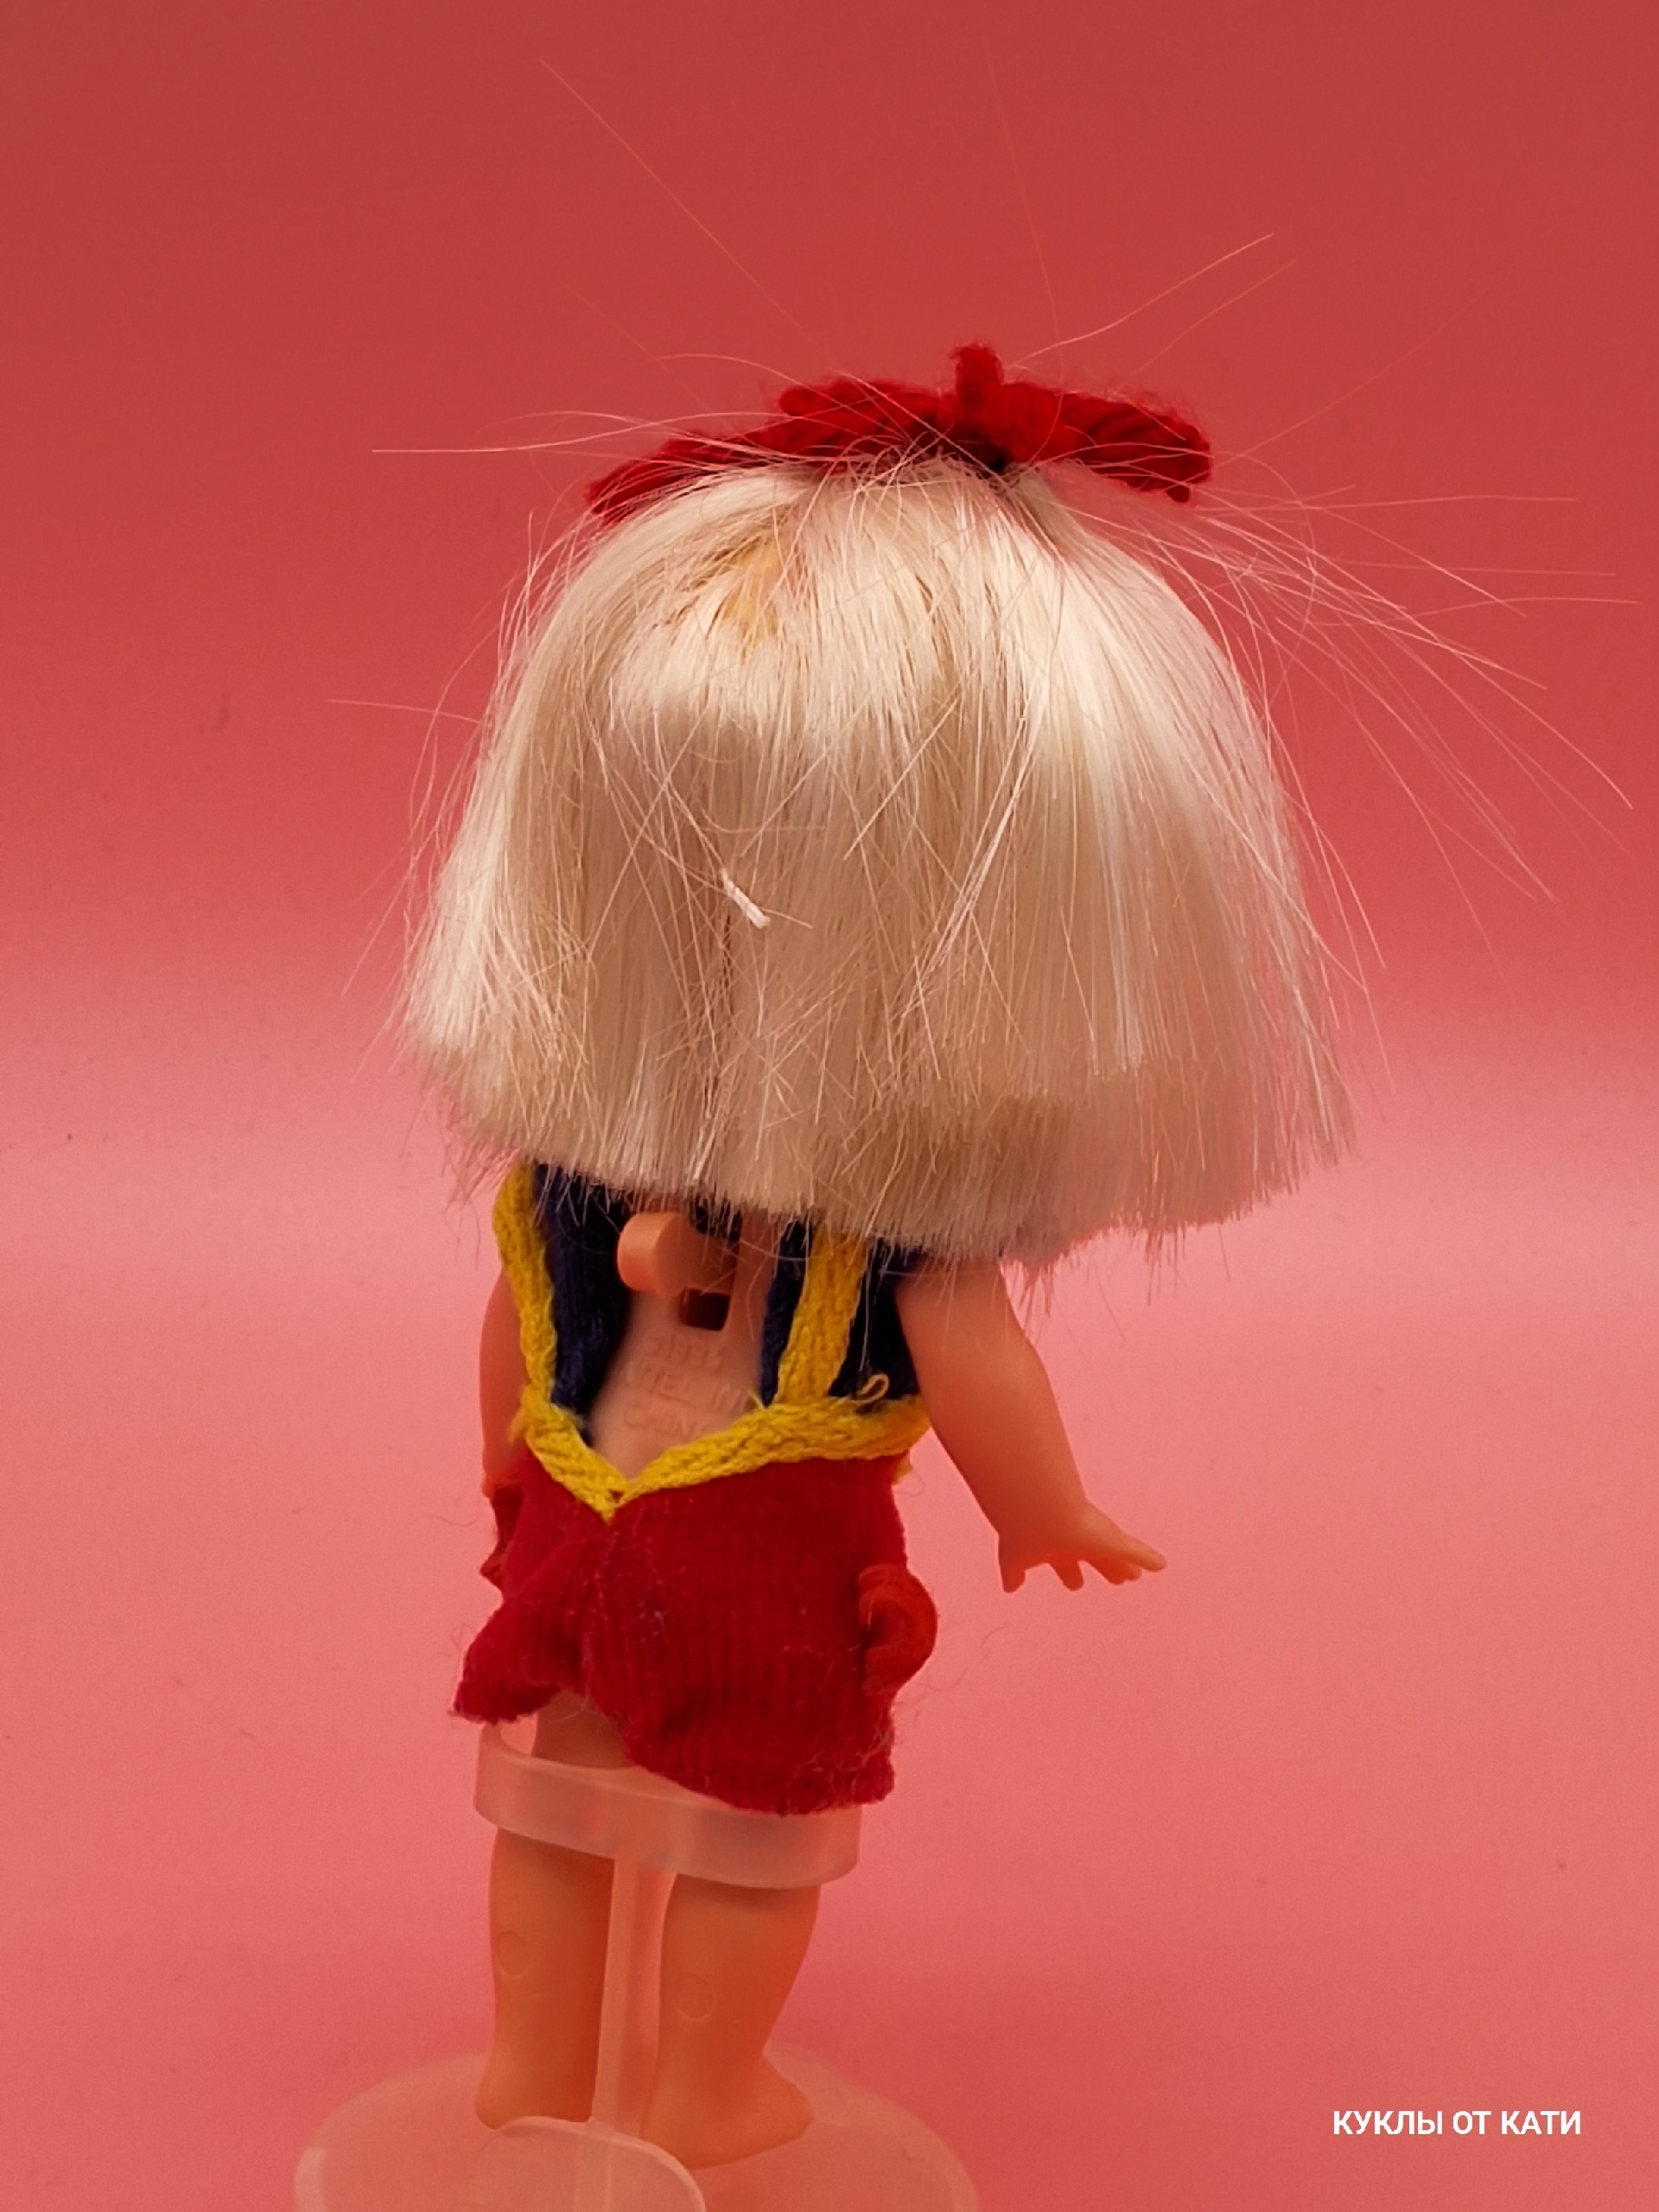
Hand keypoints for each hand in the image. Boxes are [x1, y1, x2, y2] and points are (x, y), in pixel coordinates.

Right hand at [998, 1502, 1165, 1592]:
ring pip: (1108, 1557)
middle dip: (1090, 1567)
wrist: (1039, 1511)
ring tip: (1128, 1577)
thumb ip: (1012, 1572)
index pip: (1059, 1562)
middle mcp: (1072, 1541)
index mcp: (1046, 1546)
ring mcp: (1092, 1540)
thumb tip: (1010, 1589)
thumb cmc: (1022, 1530)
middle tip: (1097, 1579)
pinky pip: (1135, 1551)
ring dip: (1116, 1567)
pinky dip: (1146, 1558)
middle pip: (1083, 1558)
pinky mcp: (1112, 1539)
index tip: (1073, 1582)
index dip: (1067, 1573)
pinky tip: (1159, 1565)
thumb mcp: (1013, 1556)